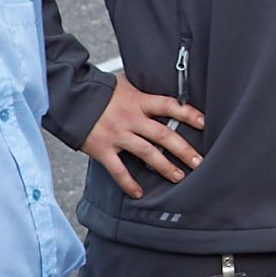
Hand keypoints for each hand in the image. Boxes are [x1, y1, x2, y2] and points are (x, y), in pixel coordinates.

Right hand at [81, 78, 205, 190]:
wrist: (70, 97)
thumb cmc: (99, 90)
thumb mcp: (124, 83)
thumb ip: (142, 90)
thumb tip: (161, 85)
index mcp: (139, 101)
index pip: (169, 106)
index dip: (188, 114)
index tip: (204, 123)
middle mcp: (131, 119)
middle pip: (163, 135)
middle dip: (183, 149)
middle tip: (198, 162)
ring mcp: (117, 135)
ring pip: (147, 153)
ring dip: (165, 167)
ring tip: (179, 177)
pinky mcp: (103, 149)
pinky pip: (118, 170)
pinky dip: (128, 183)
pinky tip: (139, 193)